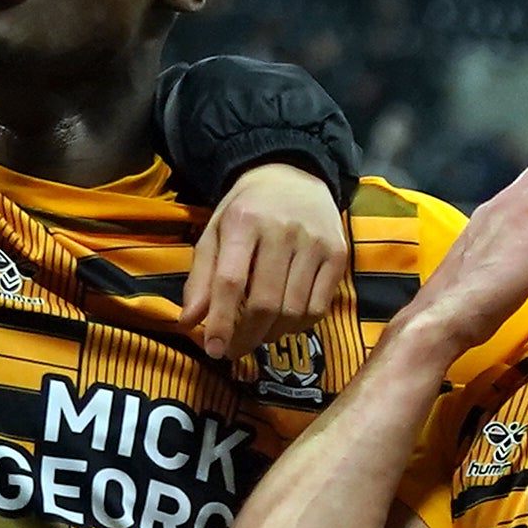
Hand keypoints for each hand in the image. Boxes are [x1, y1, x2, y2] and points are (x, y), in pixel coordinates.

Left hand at [186, 156, 350, 367]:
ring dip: (272, 333)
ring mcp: (315, 244)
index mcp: (243, 222)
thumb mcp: (215, 233)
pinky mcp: (338, 255)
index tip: (214, 350)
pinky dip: (299, 324)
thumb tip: (189, 322)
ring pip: (294, 310)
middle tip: (236, 350)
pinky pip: (319, 307)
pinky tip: (285, 322)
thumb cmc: (247, 210)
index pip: (230, 282)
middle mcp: (282, 231)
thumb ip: (201, 277)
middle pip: (265, 302)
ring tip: (258, 334)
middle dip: (247, 335)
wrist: (294, 176)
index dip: (221, 321)